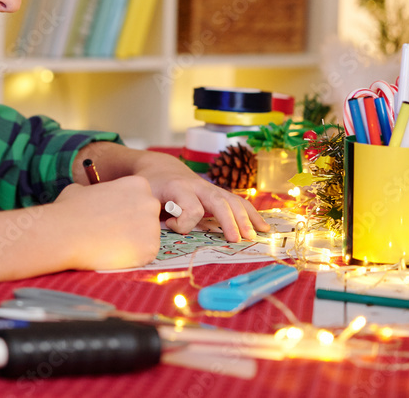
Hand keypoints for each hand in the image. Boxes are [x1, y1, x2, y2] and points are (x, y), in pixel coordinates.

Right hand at [51, 177, 161, 269]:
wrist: (65, 233)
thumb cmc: (69, 210)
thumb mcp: (82, 189)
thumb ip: (96, 192)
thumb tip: (88, 195)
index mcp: (137, 184)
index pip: (141, 200)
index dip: (127, 211)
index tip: (113, 218)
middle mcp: (150, 202)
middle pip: (148, 218)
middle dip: (134, 226)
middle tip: (113, 234)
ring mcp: (152, 226)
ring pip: (148, 237)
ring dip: (133, 243)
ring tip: (111, 245)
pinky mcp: (150, 249)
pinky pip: (146, 255)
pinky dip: (133, 258)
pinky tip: (115, 254)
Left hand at [130, 150, 269, 241]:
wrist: (160, 169)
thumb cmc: (151, 187)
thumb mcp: (145, 197)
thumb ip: (150, 215)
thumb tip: (156, 237)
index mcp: (178, 187)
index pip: (190, 208)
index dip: (183, 223)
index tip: (170, 226)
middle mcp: (197, 186)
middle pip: (218, 201)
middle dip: (229, 220)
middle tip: (236, 240)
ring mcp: (210, 189)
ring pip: (232, 200)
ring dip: (245, 218)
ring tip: (256, 235)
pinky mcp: (217, 194)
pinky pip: (238, 202)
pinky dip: (251, 214)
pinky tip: (264, 227)